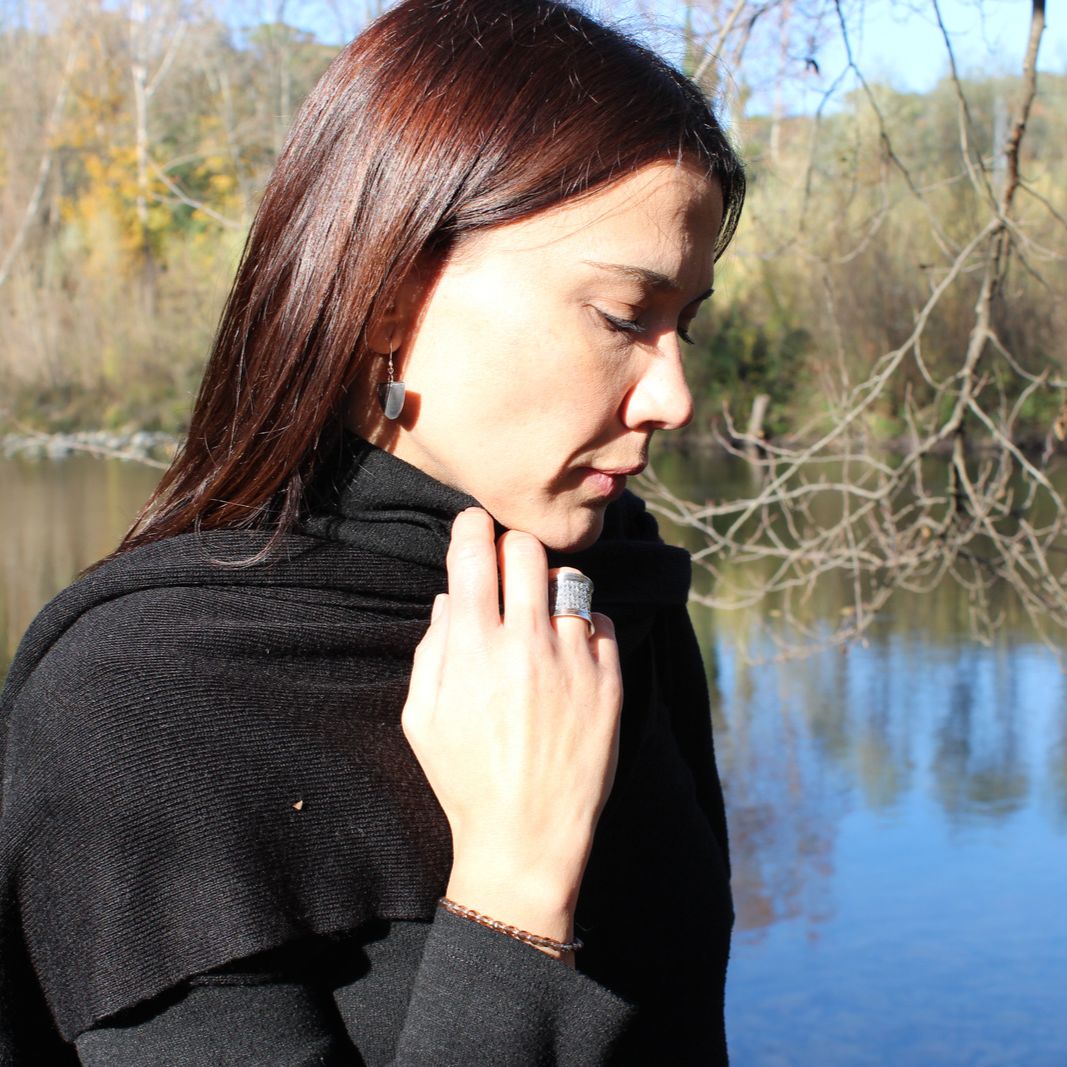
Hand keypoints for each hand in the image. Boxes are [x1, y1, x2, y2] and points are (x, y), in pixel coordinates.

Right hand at [402, 508, 621, 954]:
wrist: (527, 839)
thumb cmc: (465, 782)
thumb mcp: (423, 719)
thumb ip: (432, 650)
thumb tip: (452, 598)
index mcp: (473, 649)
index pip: (474, 554)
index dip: (470, 527)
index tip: (472, 525)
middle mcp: (527, 644)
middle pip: (526, 551)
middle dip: (511, 546)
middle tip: (506, 567)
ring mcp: (574, 661)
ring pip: (570, 581)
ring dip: (549, 587)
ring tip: (540, 615)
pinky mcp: (610, 682)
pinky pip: (601, 622)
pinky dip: (583, 626)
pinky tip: (568, 651)